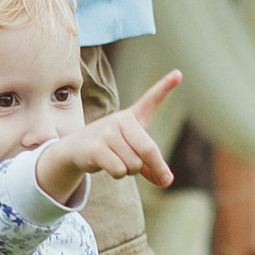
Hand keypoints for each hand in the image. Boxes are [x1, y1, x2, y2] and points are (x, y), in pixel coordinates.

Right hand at [34, 67, 181, 202]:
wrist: (76, 149)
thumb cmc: (112, 148)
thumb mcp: (133, 151)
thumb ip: (151, 165)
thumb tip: (166, 180)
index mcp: (133, 116)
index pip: (151, 99)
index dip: (165, 87)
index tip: (178, 74)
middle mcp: (120, 120)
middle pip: (148, 150)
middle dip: (155, 168)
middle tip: (159, 178)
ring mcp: (106, 133)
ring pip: (133, 164)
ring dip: (129, 171)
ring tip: (117, 161)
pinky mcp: (95, 148)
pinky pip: (119, 170)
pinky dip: (118, 174)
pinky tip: (107, 165)